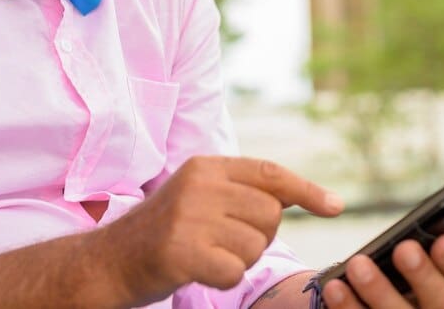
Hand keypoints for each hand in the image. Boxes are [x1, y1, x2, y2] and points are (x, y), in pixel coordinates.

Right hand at [99, 156, 343, 305]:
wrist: (108, 261)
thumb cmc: (165, 231)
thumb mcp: (201, 195)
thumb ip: (244, 190)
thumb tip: (305, 195)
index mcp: (207, 166)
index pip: (270, 173)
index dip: (307, 190)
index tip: (336, 205)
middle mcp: (200, 184)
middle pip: (270, 214)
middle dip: (258, 236)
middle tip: (223, 240)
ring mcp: (189, 216)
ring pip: (255, 245)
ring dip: (239, 259)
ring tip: (206, 253)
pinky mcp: (181, 250)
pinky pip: (235, 271)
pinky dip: (223, 278)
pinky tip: (198, 269)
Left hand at [322, 235, 443, 308]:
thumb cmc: (400, 294)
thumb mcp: (418, 281)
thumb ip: (421, 260)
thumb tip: (413, 231)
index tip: (441, 241)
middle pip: (440, 304)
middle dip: (422, 276)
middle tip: (403, 249)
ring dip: (379, 292)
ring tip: (357, 264)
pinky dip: (349, 308)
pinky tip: (334, 288)